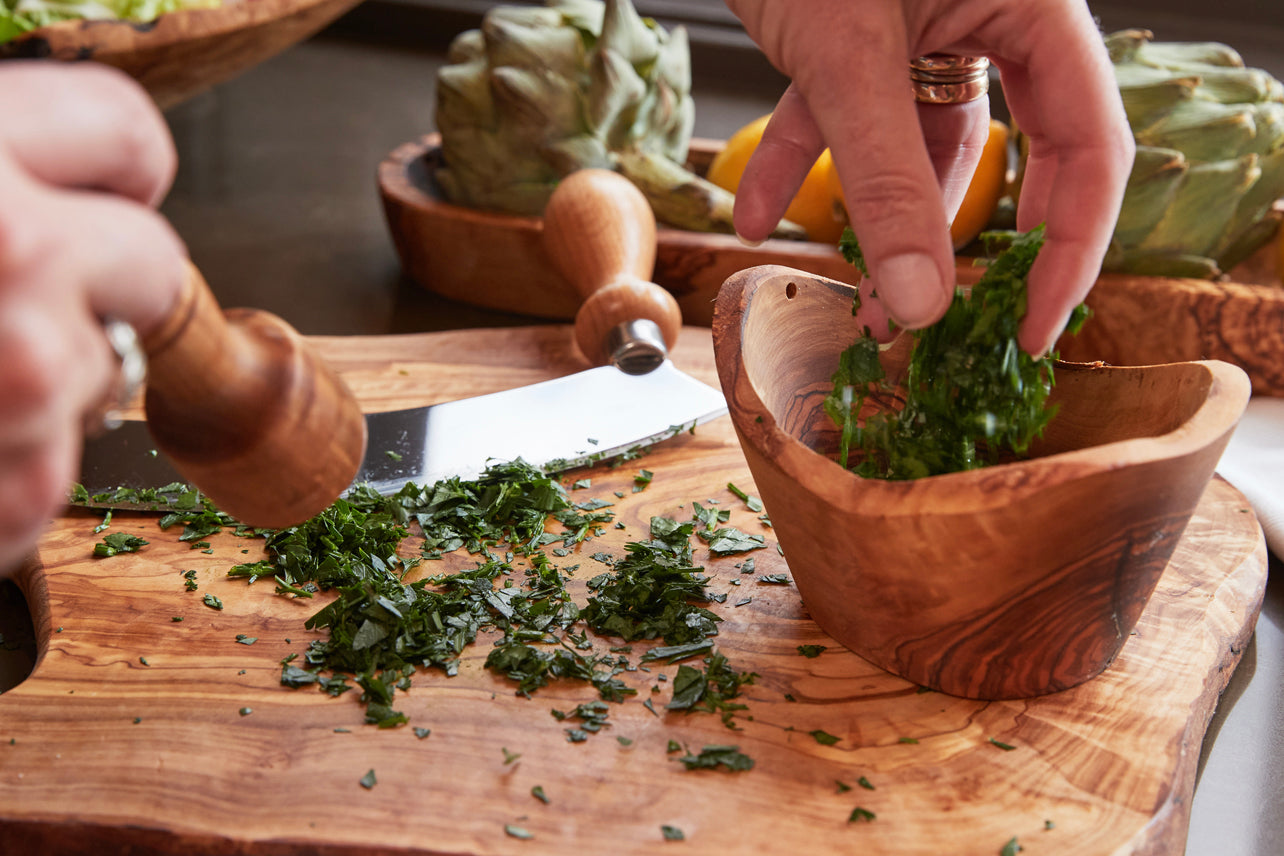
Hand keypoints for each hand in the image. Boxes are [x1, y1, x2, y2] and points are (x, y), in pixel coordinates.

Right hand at [0, 62, 185, 574]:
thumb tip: (47, 182)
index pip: (124, 132)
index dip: (115, 168)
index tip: (98, 191)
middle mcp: (11, 247)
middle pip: (149, 262)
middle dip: (99, 288)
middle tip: (4, 308)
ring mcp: (20, 372)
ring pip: (96, 379)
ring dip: (31, 395)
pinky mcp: (15, 485)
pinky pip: (45, 476)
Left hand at [724, 0, 1133, 354]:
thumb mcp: (850, 59)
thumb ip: (887, 178)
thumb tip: (921, 299)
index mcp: (1036, 9)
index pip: (1090, 149)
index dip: (1071, 249)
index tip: (1033, 330)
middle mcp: (993, 19)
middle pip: (1014, 155)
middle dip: (966, 246)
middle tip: (939, 325)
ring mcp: (925, 27)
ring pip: (921, 145)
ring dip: (882, 218)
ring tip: (855, 297)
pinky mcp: (858, 34)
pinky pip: (844, 114)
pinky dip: (802, 164)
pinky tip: (754, 217)